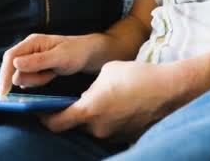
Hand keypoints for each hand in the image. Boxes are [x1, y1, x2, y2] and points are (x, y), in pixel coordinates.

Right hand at [0, 34, 93, 96]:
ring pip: (23, 76)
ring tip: (53, 73)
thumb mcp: (60, 57)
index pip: (10, 57)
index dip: (4, 75)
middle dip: (30, 78)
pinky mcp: (35, 67)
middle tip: (48, 75)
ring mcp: (31, 58)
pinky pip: (30, 79)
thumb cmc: (77, 52)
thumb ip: (38, 61)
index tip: (4, 92)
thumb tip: (15, 63)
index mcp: (32, 42)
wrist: (89, 54)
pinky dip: (40, 81)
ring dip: (37, 80)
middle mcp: (28, 49)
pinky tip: (51, 75)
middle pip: (14, 69)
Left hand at [41, 60, 179, 141]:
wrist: (168, 88)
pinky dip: (110, 119)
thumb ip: (91, 86)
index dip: (46, 118)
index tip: (41, 112)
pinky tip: (121, 105)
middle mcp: (98, 128)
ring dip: (95, 116)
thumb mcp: (107, 72)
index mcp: (89, 110)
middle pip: (76, 125)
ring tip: (106, 99)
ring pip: (95, 127)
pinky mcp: (127, 136)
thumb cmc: (136, 76)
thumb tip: (89, 93)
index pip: (56, 123)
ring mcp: (113, 134)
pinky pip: (111, 128)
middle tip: (79, 100)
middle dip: (74, 114)